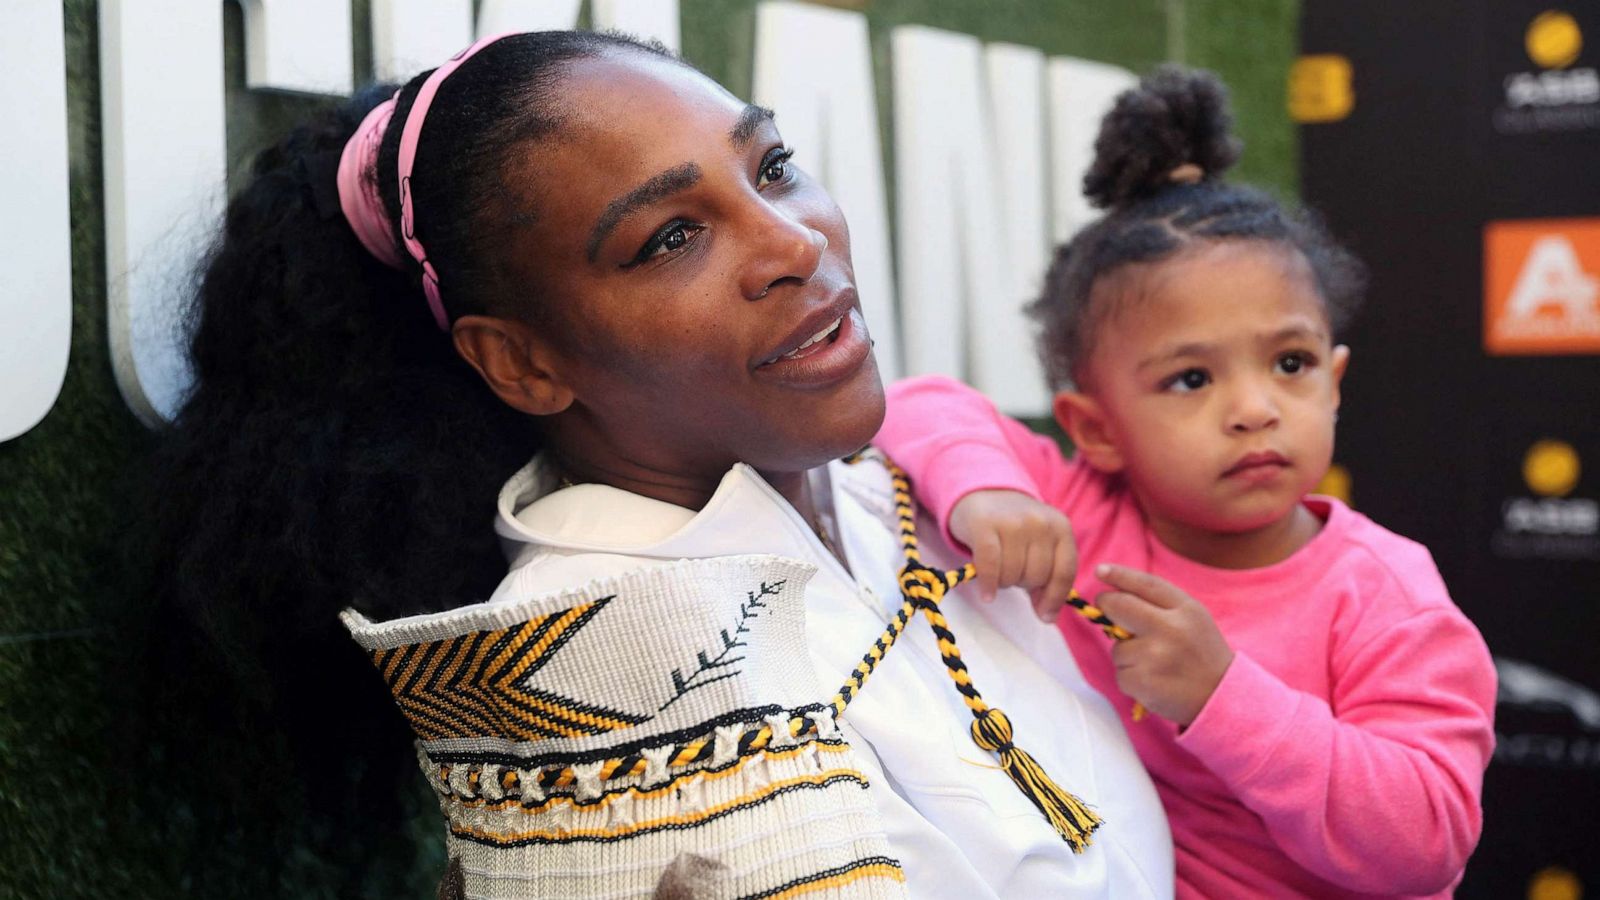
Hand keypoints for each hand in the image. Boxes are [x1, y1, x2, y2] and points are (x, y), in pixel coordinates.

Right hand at [948, 489, 1077, 620]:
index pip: (1065, 571)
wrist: (984, 494)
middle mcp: (1040, 521)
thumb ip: (1047, 579)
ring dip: (1004, 582)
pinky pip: (990, 565)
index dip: (1055, 597)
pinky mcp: (985, 525)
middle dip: (1024, 584)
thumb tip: (1047, 617)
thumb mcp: (1039, 546)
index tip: (1045, 615)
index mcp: (1061, 526)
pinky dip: (989, 585)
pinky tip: (987, 595)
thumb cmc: (1015, 529)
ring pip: (1013, 574)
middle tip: (1013, 574)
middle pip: (1037, 576)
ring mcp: (1013, 521)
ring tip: (1000, 570)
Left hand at [1094, 564, 1233, 726]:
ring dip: (1126, 655)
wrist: (1223, 696)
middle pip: (1118, 606)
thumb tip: (1113, 591)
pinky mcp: (1144, 682)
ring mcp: (1155, 656)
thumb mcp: (1192, 618)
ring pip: (1116, 647)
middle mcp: (1170, 629)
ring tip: (1155, 664)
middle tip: (1108, 612)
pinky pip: (1120, 674)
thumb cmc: (1201, 653)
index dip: (1119, 575)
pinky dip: (1130, 678)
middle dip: (1106, 606)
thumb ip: (1159, 602)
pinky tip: (1154, 681)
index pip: (1145, 584)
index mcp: (1185, 610)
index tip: (1100, 570)